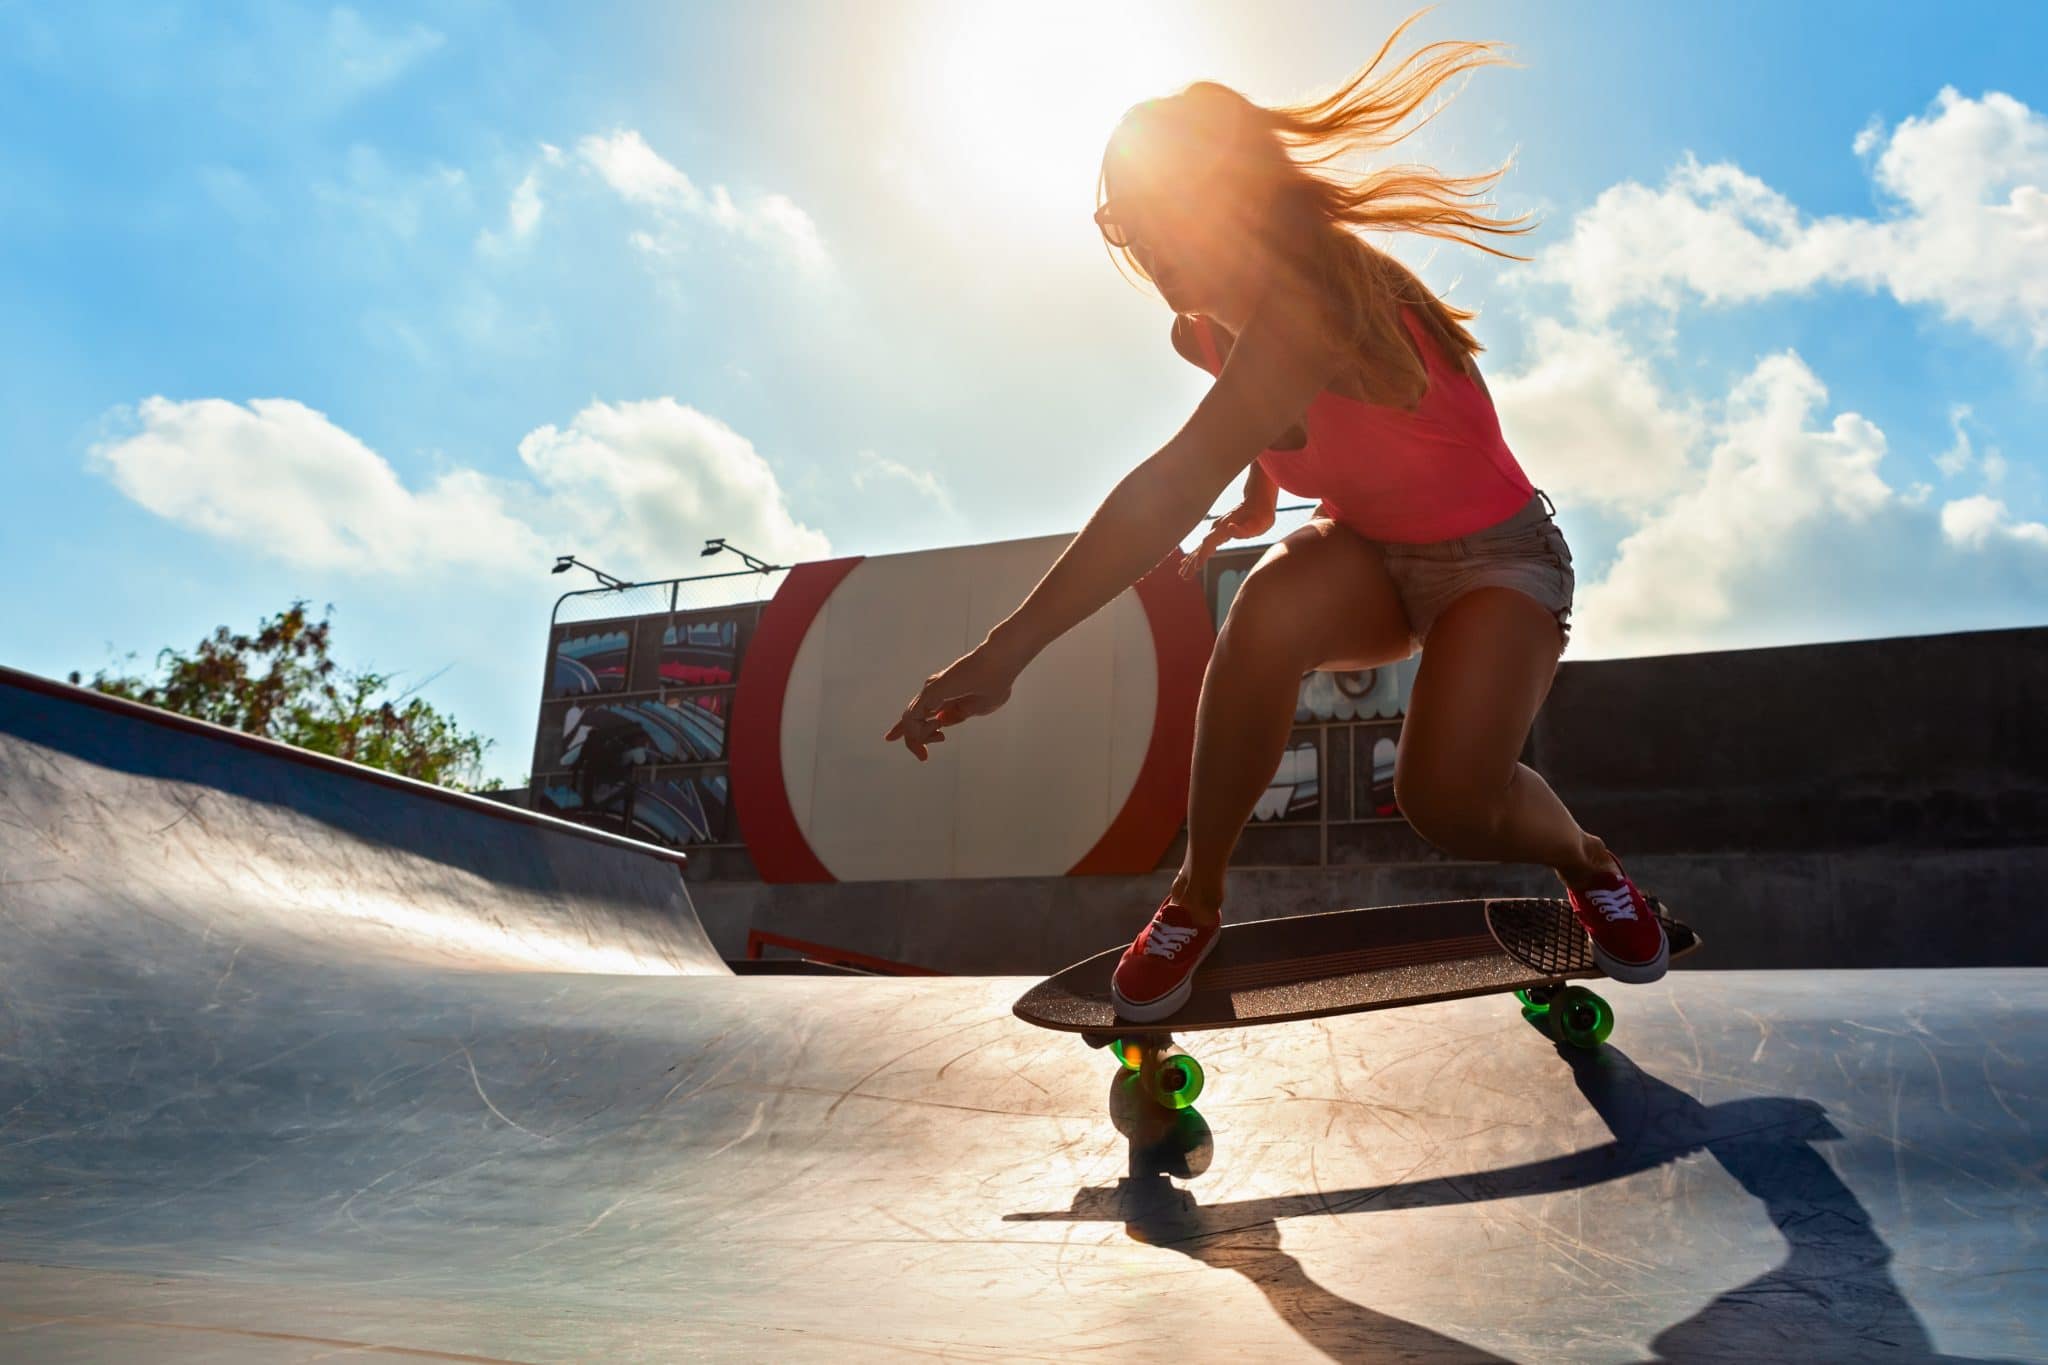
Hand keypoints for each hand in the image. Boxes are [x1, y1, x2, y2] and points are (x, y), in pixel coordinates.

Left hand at [883, 639, 1022, 761]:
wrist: (1000, 665)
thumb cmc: (996, 682)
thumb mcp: (977, 708)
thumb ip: (959, 715)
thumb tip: (943, 721)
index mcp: (946, 698)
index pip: (921, 718)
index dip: (918, 736)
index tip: (925, 756)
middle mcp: (935, 694)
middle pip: (910, 720)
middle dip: (911, 741)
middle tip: (923, 758)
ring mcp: (931, 692)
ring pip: (910, 721)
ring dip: (919, 739)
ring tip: (941, 738)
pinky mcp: (931, 692)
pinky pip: (912, 718)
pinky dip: (918, 731)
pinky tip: (937, 728)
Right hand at [1179, 498, 1276, 578]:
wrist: (1258, 500)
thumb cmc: (1261, 515)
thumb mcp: (1259, 524)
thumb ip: (1244, 529)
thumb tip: (1230, 528)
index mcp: (1224, 528)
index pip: (1209, 542)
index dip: (1203, 555)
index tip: (1197, 567)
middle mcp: (1217, 528)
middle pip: (1201, 547)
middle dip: (1192, 562)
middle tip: (1184, 576)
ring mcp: (1217, 530)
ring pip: (1201, 547)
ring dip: (1191, 560)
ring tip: (1183, 573)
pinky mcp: (1219, 532)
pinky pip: (1204, 546)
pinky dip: (1196, 555)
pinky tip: (1190, 562)